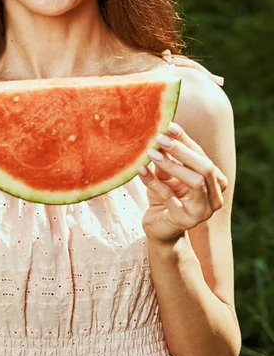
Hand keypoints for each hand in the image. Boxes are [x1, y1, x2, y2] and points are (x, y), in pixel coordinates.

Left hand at [138, 122, 227, 244]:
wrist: (160, 228)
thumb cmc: (166, 196)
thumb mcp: (168, 174)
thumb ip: (169, 156)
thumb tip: (161, 131)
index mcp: (216, 182)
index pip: (202, 156)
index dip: (186, 140)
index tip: (169, 126)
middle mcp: (215, 197)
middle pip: (206, 168)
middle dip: (183, 151)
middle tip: (160, 138)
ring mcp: (202, 211)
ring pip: (195, 182)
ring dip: (172, 165)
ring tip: (151, 153)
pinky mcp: (185, 220)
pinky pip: (169, 197)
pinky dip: (153, 181)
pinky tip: (141, 170)